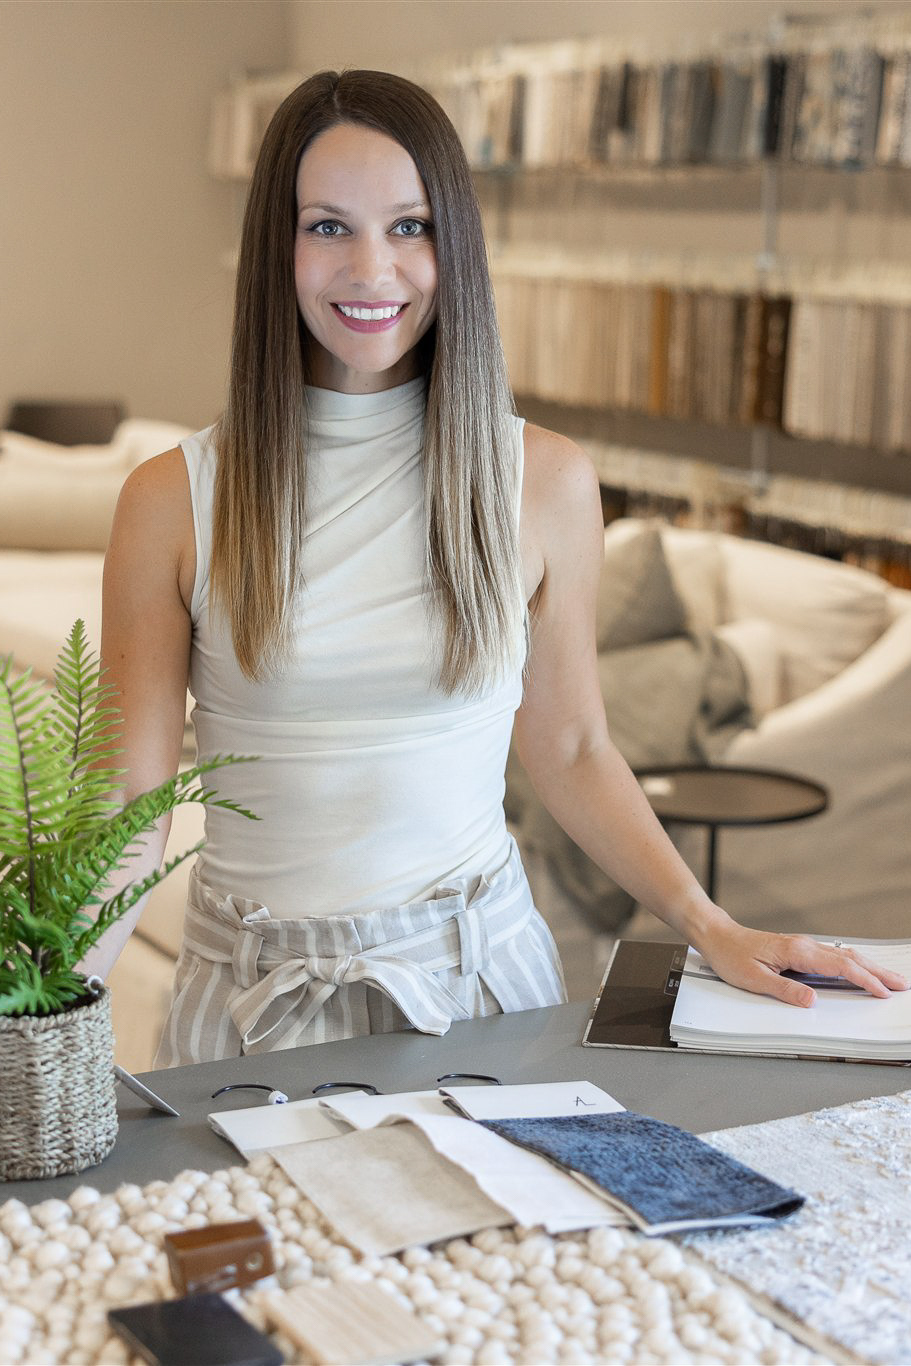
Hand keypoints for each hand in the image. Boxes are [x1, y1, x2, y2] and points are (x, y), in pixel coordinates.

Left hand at [696, 920, 909, 1007]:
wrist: (718, 936)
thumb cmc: (732, 957)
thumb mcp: (754, 979)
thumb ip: (784, 990)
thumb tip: (812, 1001)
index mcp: (797, 952)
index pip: (840, 966)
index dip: (865, 980)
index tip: (883, 991)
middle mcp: (804, 945)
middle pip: (849, 958)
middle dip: (878, 972)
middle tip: (901, 984)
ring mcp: (803, 946)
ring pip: (844, 955)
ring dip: (868, 966)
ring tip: (888, 978)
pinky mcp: (799, 949)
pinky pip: (833, 955)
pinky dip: (852, 962)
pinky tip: (859, 969)